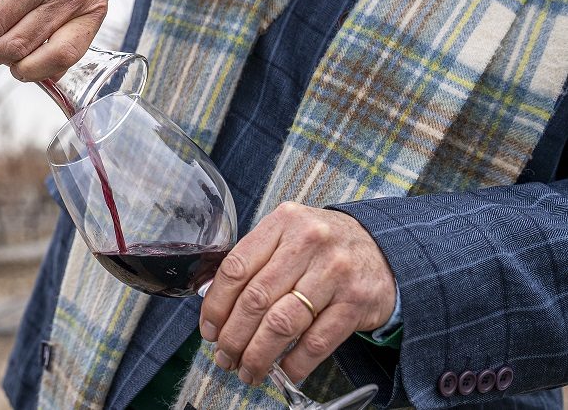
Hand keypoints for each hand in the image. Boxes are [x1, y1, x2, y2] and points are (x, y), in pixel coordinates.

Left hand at [199, 202, 396, 385]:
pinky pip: (317, 342)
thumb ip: (256, 260)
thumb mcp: (289, 234)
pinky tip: (283, 372)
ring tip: (249, 370)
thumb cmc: (325, 245)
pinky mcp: (355, 302)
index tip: (209, 329)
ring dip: (259, 355)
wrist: (384, 248)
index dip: (216, 305)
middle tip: (225, 356)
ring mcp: (334, 272)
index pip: (236, 267)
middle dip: (234, 337)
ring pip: (282, 324)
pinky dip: (295, 363)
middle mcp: (308, 243)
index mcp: (283, 223)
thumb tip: (217, 305)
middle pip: (256, 299)